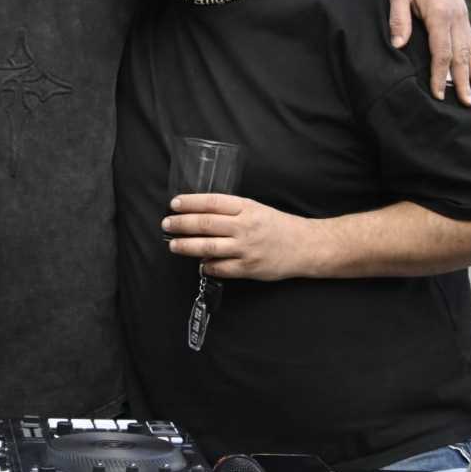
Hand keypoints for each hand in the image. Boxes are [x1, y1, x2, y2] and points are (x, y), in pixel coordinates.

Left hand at [163, 193, 312, 280]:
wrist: (304, 246)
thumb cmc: (276, 225)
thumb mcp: (255, 208)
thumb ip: (230, 210)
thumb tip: (199, 214)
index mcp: (246, 208)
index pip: (212, 202)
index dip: (190, 203)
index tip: (174, 204)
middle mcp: (244, 227)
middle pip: (205, 224)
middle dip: (181, 224)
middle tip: (166, 224)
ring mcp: (246, 249)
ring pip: (208, 247)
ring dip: (186, 246)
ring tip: (173, 245)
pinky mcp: (248, 269)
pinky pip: (220, 268)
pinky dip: (206, 265)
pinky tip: (199, 262)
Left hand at [388, 0, 470, 104]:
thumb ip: (399, 19)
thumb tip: (399, 45)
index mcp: (440, 15)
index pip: (442, 52)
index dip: (440, 75)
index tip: (438, 94)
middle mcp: (456, 18)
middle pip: (461, 56)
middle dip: (464, 81)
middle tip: (467, 104)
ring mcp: (462, 17)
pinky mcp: (462, 15)